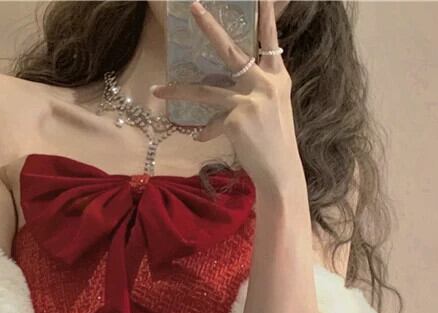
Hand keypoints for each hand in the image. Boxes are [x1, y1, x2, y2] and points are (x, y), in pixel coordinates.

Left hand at [152, 0, 300, 192]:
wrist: (280, 171)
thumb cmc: (274, 143)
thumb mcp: (270, 110)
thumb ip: (249, 94)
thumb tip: (215, 93)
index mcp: (278, 78)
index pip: (270, 40)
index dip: (266, 16)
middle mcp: (265, 83)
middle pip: (231, 50)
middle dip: (210, 27)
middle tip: (194, 6)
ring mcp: (251, 99)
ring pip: (206, 89)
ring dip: (178, 90)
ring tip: (157, 89)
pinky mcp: (236, 119)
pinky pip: (212, 122)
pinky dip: (205, 132)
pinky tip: (200, 140)